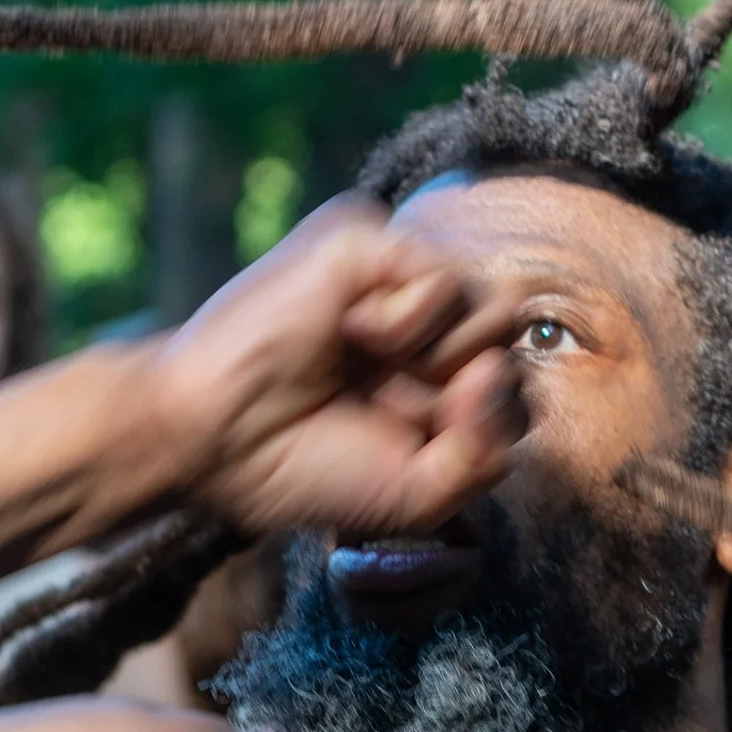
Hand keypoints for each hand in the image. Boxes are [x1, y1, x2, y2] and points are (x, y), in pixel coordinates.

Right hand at [138, 196, 525, 539]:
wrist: (213, 442)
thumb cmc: (300, 468)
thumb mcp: (419, 492)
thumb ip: (487, 451)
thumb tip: (498, 365)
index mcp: (431, 368)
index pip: (517, 382)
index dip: (484, 426)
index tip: (412, 442)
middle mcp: (419, 313)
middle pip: (517, 341)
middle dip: (466, 394)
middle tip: (390, 405)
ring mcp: (395, 272)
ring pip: (498, 302)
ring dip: (443, 359)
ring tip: (372, 368)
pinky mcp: (367, 239)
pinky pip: (446, 275)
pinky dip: (410, 324)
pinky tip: (352, 332)